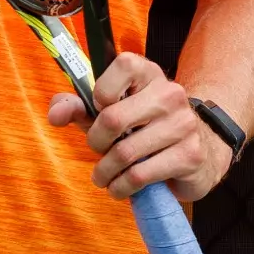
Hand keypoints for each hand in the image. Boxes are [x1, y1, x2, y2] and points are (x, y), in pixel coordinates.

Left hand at [46, 53, 229, 202]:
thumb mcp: (111, 112)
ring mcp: (183, 124)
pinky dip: (121, 187)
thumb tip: (55, 115)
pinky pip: (140, 175)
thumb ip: (79, 108)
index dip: (100, 93)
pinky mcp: (189, 155)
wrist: (199, 151)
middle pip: (114, 118)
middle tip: (98, 151)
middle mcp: (170, 93)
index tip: (99, 111)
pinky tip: (120, 187)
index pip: (122, 65)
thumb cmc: (145, 128)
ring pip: (124, 153)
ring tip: (104, 176)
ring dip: (104, 172)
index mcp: (150, 74)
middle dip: (96, 142)